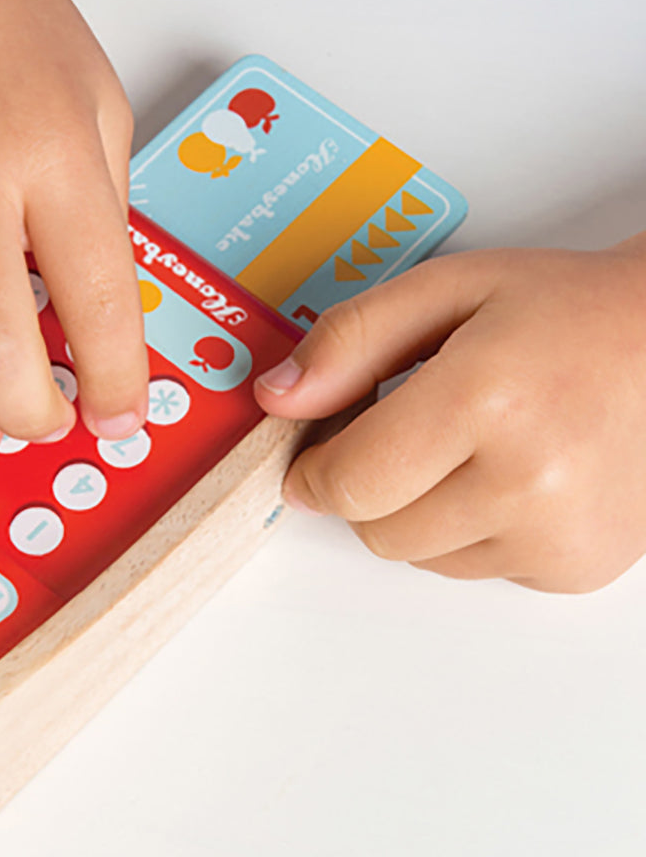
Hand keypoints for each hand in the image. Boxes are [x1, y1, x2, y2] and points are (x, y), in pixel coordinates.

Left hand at [254, 234, 645, 591]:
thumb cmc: (570, 312)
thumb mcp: (449, 289)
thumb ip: (353, 339)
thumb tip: (280, 396)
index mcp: (486, 400)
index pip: (349, 482)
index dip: (314, 471)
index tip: (312, 454)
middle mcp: (527, 481)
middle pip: (376, 530)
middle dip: (367, 486)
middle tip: (402, 432)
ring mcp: (558, 535)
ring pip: (420, 556)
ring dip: (417, 511)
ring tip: (466, 447)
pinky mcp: (576, 567)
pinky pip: (473, 567)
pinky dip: (469, 530)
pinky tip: (507, 475)